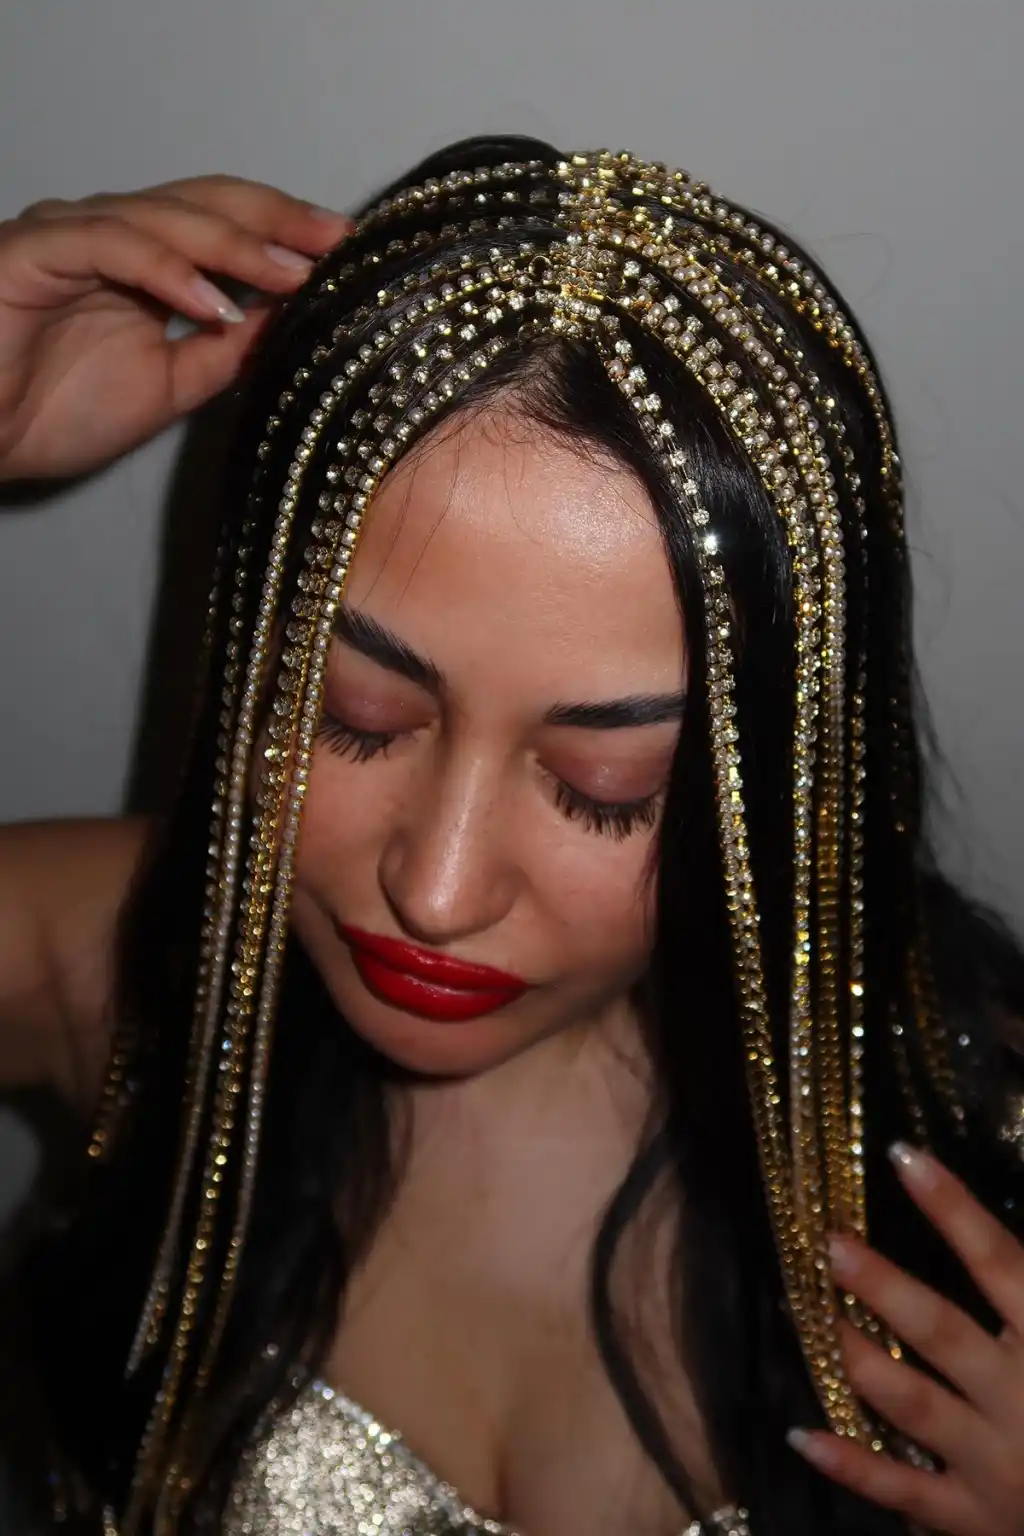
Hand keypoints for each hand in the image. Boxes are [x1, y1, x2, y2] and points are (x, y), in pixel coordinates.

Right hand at [0, 175, 351, 480]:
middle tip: (337, 241)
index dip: (286, 234)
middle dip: (277, 220)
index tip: (348, 256)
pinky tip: (213, 301)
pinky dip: (166, 270)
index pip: (228, 226)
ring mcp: (74, 235)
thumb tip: (290, 321)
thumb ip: (225, 352)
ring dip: (235, 246)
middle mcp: (113, 236)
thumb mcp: (169, 388)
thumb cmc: (50, 415)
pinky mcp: (36, 249)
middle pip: (207, 203)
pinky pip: (110, 243)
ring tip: (292, 274)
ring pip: (166, 217)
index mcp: (146, 264)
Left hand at [788, 1143, 1023, 1533]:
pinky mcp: (972, 1518)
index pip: (998, 1262)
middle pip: (941, 1332)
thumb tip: (999, 1244)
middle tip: (832, 1245)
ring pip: (912, 1402)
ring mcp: (993, 1463)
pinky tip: (801, 1436)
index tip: (904, 1157)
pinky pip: (902, 1492)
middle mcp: (1019, 1400)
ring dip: (857, 1357)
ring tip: (812, 1315)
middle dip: (884, 1287)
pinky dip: (851, 1467)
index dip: (953, 1207)